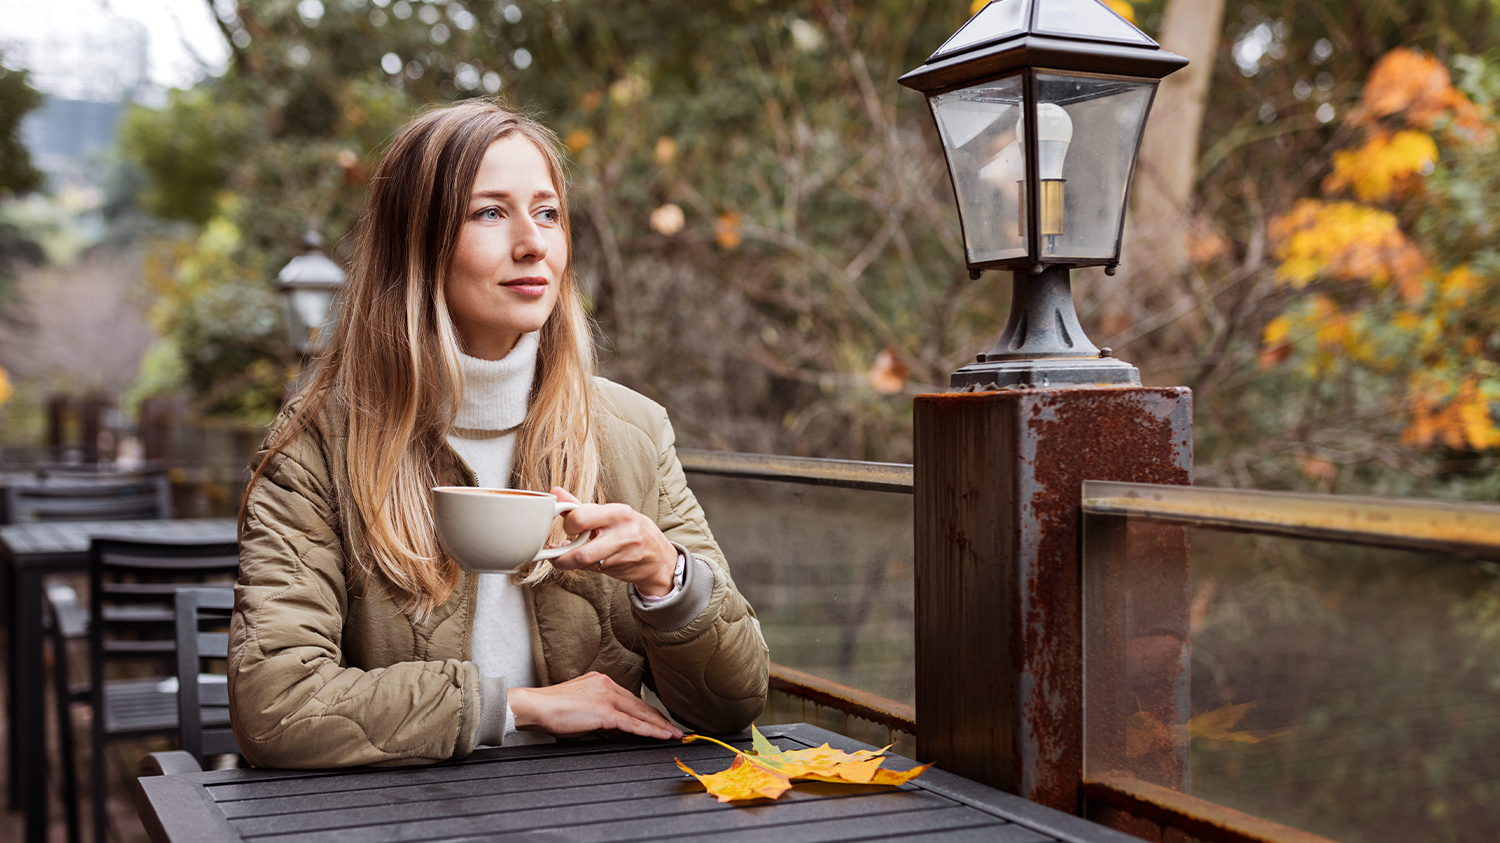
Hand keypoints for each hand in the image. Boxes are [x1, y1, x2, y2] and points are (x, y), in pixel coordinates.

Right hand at [508, 672, 682, 740]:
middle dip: (659, 719)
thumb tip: (619, 728)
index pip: (630, 699)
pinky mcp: (604, 712)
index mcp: (601, 682)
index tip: (659, 720)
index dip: (647, 711)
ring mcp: (607, 697)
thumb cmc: (551, 709)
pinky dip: (650, 730)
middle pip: (640, 704)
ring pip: (640, 713)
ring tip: (674, 735)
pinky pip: (633, 723)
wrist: (535, 706)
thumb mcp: (581, 709)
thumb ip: (601, 715)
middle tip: (675, 729)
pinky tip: (662, 735)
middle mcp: (607, 685)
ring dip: (660, 726)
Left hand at [548, 488, 677, 596]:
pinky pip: (591, 569)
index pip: (581, 517)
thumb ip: (581, 506)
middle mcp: (623, 534)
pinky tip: (580, 561)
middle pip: (581, 551)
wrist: (658, 557)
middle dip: (562, 554)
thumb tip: (555, 493)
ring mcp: (622, 555)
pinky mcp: (619, 570)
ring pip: (584, 563)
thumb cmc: (631, 530)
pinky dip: (580, 566)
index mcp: (619, 513)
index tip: (566, 527)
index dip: (567, 524)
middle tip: (557, 549)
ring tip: (562, 558)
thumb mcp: (611, 513)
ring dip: (567, 562)